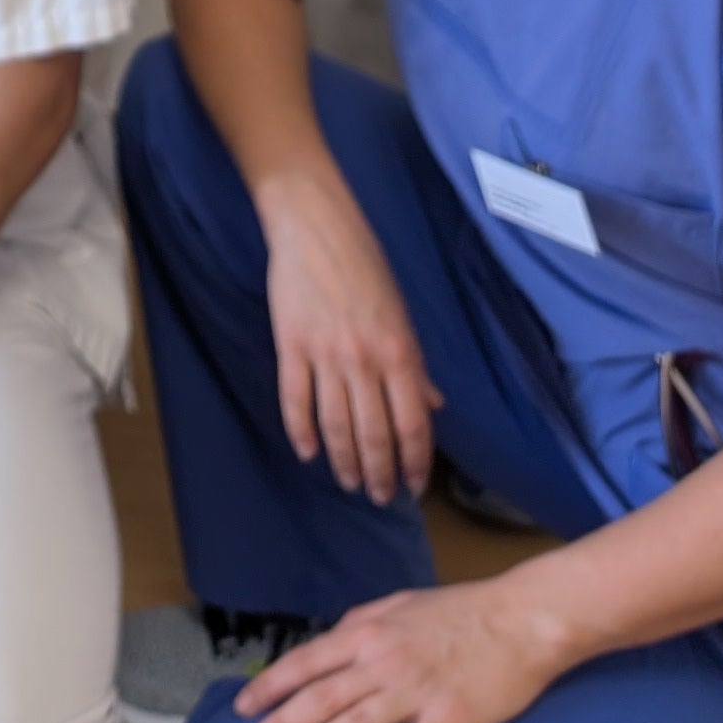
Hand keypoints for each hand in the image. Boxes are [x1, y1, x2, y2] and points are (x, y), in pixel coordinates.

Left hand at [234, 578, 564, 722]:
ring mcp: (416, 691)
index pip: (305, 662)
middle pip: (320, 697)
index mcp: (367, 633)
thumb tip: (328, 642)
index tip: (242, 709)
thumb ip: (360, 623)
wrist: (521, 619)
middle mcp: (382, 661)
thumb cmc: (460, 611)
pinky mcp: (450, 719)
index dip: (270, 686)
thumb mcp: (398, 604)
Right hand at [260, 169, 439, 502]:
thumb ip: (416, 365)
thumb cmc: (366, 266)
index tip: (414, 486)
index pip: (413, 424)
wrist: (315, 226)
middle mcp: (365, 360)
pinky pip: (295, 399)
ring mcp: (325, 355)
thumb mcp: (401, 314)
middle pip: (375, 434)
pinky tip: (308, 452)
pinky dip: (301, 431)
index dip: (415, 462)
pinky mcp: (290, 345)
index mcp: (399, 352)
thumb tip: (433, 406)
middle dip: (379, 473)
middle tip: (378, 496)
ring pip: (336, 425)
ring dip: (344, 461)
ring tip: (348, 482)